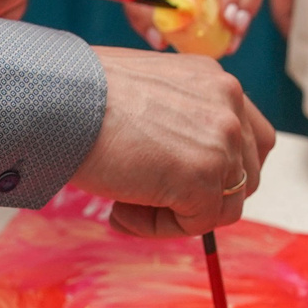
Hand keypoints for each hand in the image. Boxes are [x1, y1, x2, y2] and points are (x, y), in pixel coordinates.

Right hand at [74, 48, 275, 235]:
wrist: (57, 99)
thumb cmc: (79, 94)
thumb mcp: (144, 92)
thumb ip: (176, 120)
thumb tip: (178, 163)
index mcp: (213, 79)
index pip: (250, 136)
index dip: (222, 169)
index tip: (181, 183)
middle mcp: (228, 102)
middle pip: (247, 174)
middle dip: (205, 197)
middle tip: (153, 200)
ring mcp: (222, 140)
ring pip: (225, 206)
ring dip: (179, 215)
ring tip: (126, 205)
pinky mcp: (204, 177)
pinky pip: (197, 224)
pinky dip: (159, 228)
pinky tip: (120, 210)